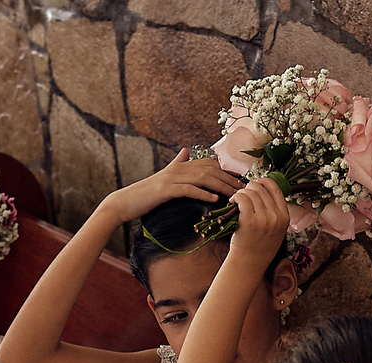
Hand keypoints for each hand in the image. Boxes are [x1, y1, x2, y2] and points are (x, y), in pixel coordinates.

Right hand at [105, 149, 242, 222]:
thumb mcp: (165, 176)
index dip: (227, 172)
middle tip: (244, 190)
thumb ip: (177, 163)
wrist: (126, 202)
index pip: (210, 164)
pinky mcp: (166, 189)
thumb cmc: (148, 194)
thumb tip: (185, 150)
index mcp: (181, 165)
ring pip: (202, 178)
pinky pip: (188, 189)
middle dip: (229, 179)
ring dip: (221, 186)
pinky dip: (202, 193)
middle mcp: (179, 167)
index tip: (242, 182)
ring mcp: (172, 178)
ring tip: (235, 195)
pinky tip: (214, 199)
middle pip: (210, 169)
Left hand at [228, 177, 289, 267]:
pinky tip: (232, 202)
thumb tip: (265, 190)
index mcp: (284, 217)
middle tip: (242, 194)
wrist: (250, 263)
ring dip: (241, 192)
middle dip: (249, 188)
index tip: (257, 183)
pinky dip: (236, 197)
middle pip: (261, 189)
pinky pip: (242, 199)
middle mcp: (276, 217)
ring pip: (251, 192)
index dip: (265, 182)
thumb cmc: (260, 246)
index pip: (276, 189)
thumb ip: (275, 212)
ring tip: (235, 199)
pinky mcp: (249, 221)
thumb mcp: (276, 230)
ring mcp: (263, 219)